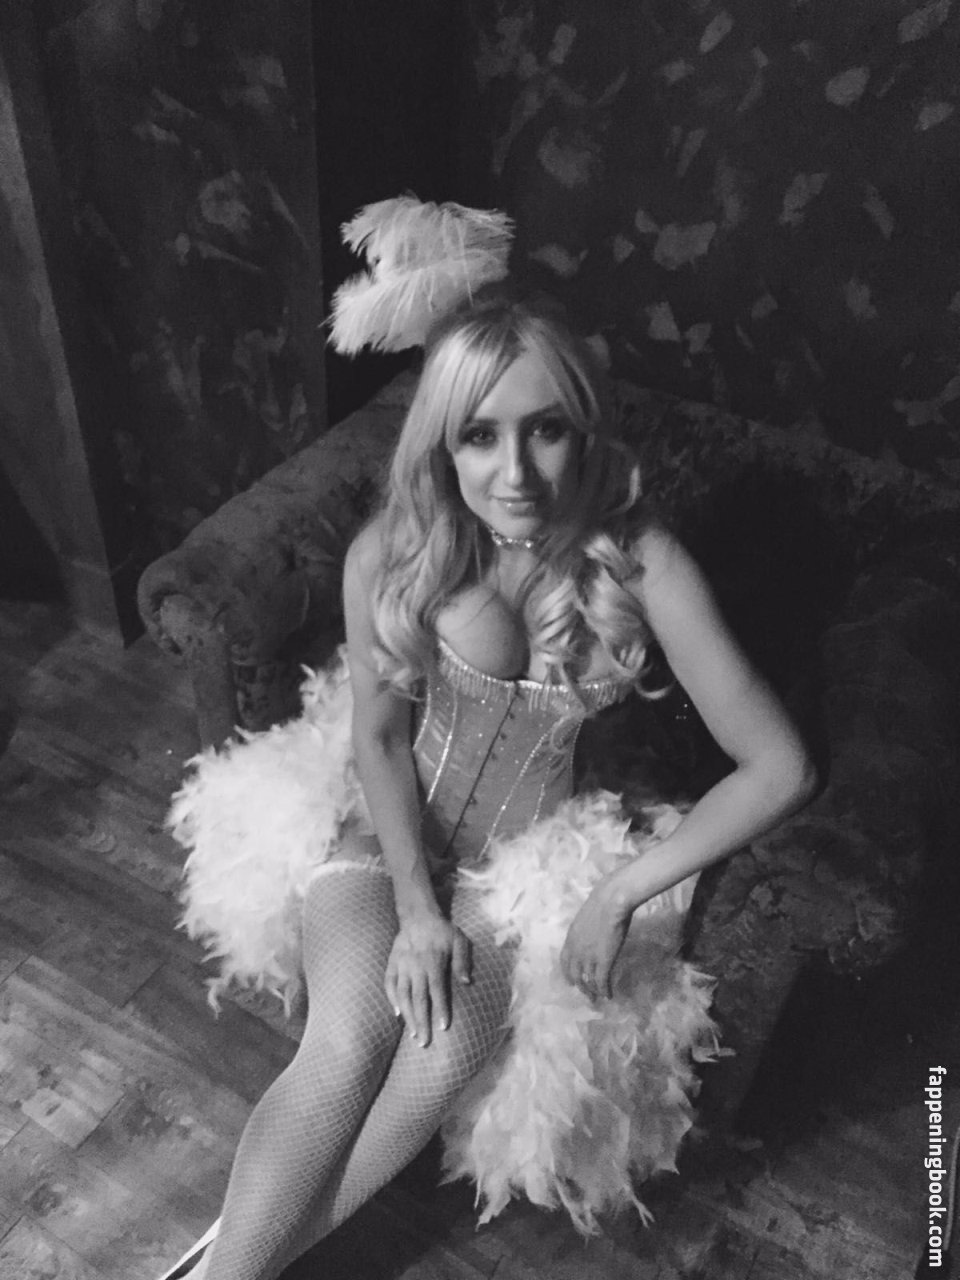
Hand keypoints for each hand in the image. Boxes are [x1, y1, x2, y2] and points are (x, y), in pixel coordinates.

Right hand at [385, 912, 471, 1046]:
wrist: (418, 915)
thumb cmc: (442, 930)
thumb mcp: (459, 940)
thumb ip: (462, 961)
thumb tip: (467, 982)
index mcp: (433, 962)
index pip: (437, 991)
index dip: (440, 1010)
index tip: (443, 1027)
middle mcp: (415, 966)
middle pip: (418, 999)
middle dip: (421, 1022)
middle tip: (424, 1042)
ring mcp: (402, 966)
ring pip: (402, 995)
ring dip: (407, 1016)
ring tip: (413, 1034)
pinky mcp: (392, 963)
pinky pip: (389, 984)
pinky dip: (391, 1000)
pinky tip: (397, 1014)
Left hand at [560, 877, 632, 1001]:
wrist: (610, 901)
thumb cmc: (601, 903)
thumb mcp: (585, 919)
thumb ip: (584, 931)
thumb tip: (590, 934)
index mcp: (570, 939)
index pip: (564, 962)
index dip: (568, 974)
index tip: (572, 981)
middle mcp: (576, 951)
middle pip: (575, 975)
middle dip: (580, 987)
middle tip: (586, 995)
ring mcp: (588, 958)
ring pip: (588, 981)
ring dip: (593, 992)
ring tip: (597, 999)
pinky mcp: (603, 962)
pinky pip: (602, 982)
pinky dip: (605, 991)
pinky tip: (609, 996)